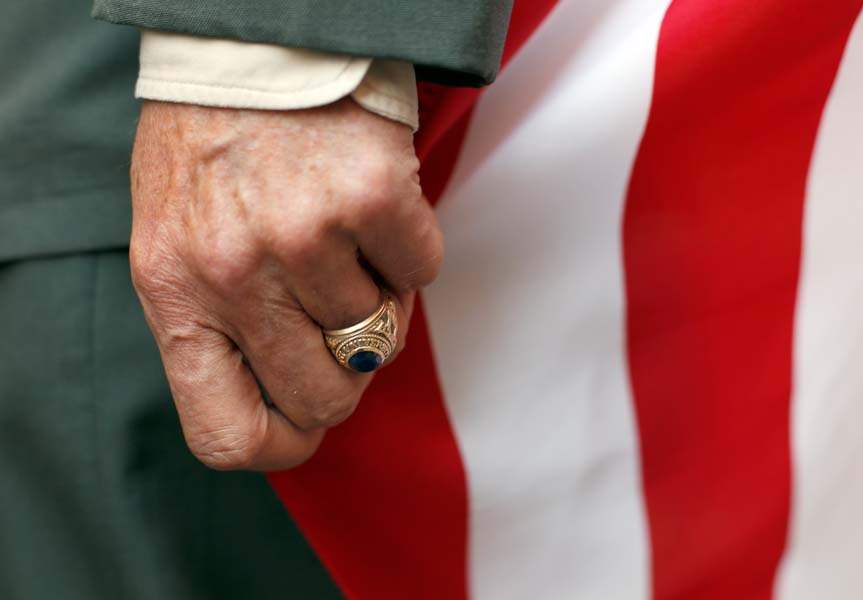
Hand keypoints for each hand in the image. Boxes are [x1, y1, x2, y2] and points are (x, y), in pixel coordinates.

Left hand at [129, 98, 442, 470]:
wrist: (254, 44)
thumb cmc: (214, 146)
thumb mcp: (181, 242)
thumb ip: (220, 326)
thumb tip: (298, 400)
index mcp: (173, 293)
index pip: (226, 432)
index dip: (282, 445)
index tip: (307, 421)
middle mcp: (233, 273)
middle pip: (326, 397)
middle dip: (347, 370)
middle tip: (341, 317)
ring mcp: (304, 236)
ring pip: (380, 336)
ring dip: (377, 297)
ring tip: (347, 239)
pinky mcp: (371, 197)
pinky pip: (422, 273)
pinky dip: (409, 248)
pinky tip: (373, 207)